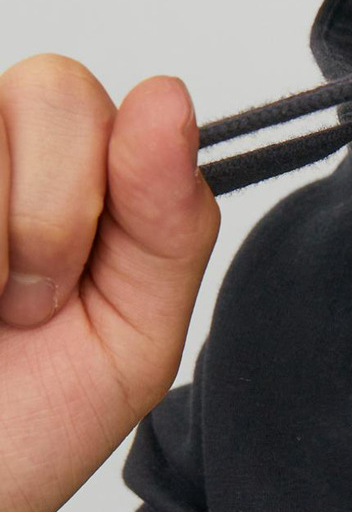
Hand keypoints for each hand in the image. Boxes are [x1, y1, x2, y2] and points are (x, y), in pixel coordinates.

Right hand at [0, 55, 218, 511]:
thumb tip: (170, 95)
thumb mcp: (129, 341)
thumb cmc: (23, 422)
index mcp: (67, 174)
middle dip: (52, 218)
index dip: (98, 196)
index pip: (97, 103)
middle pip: (52, 89)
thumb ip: (169, 224)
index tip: (75, 285)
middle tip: (21, 307)